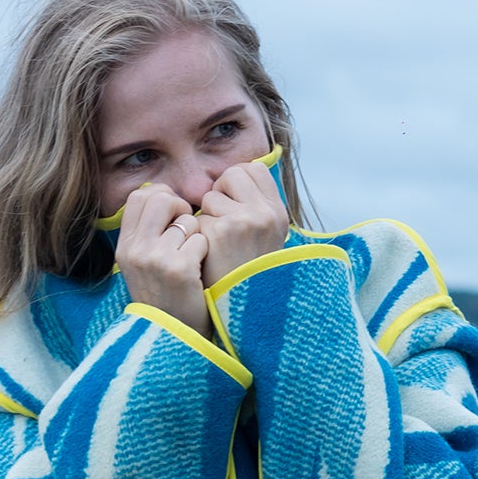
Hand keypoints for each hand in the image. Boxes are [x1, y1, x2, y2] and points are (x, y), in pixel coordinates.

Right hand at [115, 184, 210, 337]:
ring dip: (196, 234)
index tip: (174, 215)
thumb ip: (147, 233)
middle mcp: (135, 250)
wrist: (172, 339)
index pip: (140, 196)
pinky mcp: (179, 270)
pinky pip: (200, 239)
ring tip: (193, 257)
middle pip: (161, 198)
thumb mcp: (142, 266)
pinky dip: (206, 252)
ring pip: (185, 220)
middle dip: (181, 207)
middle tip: (187, 228)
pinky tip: (200, 271)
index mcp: (124, 247)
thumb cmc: (165, 299)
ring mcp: (155, 259)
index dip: (162, 197)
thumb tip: (165, 196)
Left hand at [197, 161, 288, 290]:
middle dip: (220, 191)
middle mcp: (266, 213)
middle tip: (220, 218)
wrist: (241, 310)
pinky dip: (199, 235)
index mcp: (278, 213)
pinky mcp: (222, 231)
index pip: (255, 168)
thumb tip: (232, 177)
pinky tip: (209, 255)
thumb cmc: (246, 273)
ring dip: (207, 216)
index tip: (231, 200)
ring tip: (217, 244)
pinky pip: (199, 217)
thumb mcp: (264, 237)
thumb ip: (253, 207)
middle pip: (233, 174)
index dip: (237, 180)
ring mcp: (245, 221)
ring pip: (211, 196)